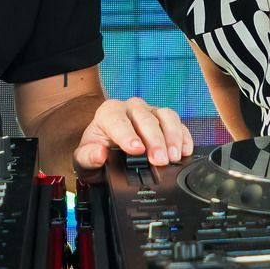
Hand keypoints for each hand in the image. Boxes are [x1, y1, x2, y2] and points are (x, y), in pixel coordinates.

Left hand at [73, 97, 193, 171]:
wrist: (107, 152)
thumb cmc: (97, 152)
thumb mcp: (84, 159)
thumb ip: (88, 157)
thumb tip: (99, 154)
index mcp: (109, 113)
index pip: (118, 120)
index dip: (128, 135)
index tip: (136, 150)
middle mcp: (131, 108)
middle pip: (145, 118)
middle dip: (154, 140)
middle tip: (159, 160)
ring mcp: (150, 112)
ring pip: (165, 116)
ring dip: (172, 137)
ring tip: (173, 157)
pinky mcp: (165, 120)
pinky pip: (178, 123)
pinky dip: (184, 137)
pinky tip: (185, 151)